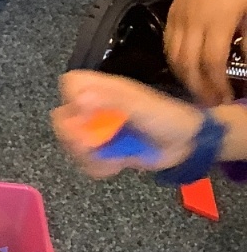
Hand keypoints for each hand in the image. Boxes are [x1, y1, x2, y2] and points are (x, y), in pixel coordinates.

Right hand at [51, 70, 202, 177]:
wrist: (188, 145)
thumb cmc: (167, 118)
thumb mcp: (140, 106)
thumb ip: (110, 100)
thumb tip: (79, 100)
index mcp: (102, 90)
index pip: (70, 84)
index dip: (70, 98)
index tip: (84, 116)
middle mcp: (95, 108)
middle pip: (63, 117)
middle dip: (73, 137)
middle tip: (91, 147)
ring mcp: (98, 130)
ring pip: (71, 143)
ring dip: (88, 157)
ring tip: (113, 160)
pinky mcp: (104, 150)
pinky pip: (86, 161)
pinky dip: (98, 167)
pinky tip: (117, 166)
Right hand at [165, 0, 246, 105]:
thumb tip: (245, 66)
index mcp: (217, 21)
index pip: (211, 61)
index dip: (217, 84)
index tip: (227, 100)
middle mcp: (192, 20)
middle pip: (187, 62)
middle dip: (198, 87)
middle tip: (211, 103)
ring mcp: (179, 16)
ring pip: (172, 54)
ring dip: (183, 77)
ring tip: (197, 91)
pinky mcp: (172, 13)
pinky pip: (166, 42)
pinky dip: (173, 60)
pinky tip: (185, 70)